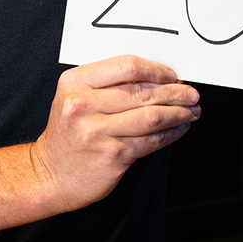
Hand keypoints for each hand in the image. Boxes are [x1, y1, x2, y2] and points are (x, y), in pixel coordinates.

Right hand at [29, 55, 198, 212]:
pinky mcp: (112, 154)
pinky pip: (151, 140)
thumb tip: (157, 79)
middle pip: (143, 91)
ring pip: (152, 116)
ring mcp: (97, 131)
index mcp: (74, 83)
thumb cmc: (68, 136)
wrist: (50, 175)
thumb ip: (107, 85)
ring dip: (179, 113)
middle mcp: (82, 105)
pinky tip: (179, 128)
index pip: (126, 66)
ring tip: (191, 111)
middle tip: (191, 94)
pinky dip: (172, 133)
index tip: (172, 76)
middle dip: (175, 92)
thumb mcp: (74, 99)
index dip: (156, 70)